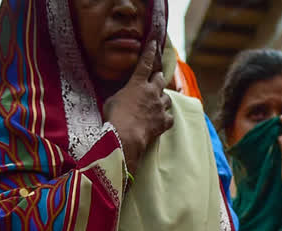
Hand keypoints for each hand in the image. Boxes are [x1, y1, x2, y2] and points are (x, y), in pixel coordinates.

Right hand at [102, 39, 172, 174]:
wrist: (125, 137)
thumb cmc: (114, 118)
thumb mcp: (111, 100)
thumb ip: (121, 94)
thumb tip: (122, 95)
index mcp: (138, 83)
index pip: (146, 62)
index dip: (150, 52)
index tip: (153, 43)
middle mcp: (152, 91)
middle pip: (160, 79)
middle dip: (158, 79)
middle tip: (155, 80)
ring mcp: (159, 106)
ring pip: (167, 97)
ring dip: (162, 99)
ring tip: (158, 103)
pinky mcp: (163, 122)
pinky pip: (169, 117)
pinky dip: (166, 118)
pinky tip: (162, 121)